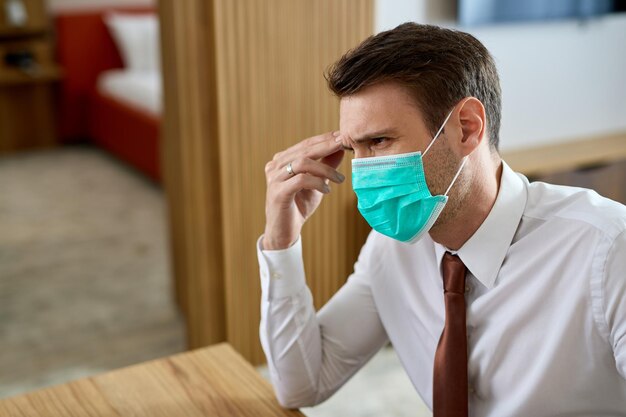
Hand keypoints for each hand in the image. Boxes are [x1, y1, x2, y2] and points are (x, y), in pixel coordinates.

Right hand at [262, 131, 345, 249]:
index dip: (324, 139)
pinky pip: (301, 180)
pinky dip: (317, 183)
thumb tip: (340, 148)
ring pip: (303, 163)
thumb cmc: (299, 206)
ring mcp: (274, 179)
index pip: (305, 144)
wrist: (284, 232)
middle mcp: (275, 166)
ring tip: (340, 179)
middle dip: (326, 146)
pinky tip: (327, 190)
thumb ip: (325, 165)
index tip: (342, 137)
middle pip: (304, 150)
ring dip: (325, 168)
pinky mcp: (278, 192)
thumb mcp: (317, 182)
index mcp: (282, 160)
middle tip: (344, 145)